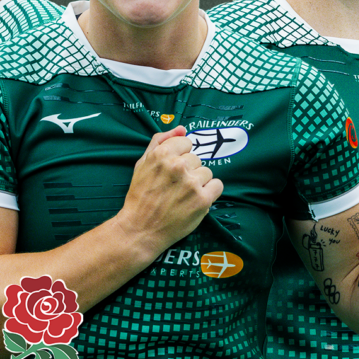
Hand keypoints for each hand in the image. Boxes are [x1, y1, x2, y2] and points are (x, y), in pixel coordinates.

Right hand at [113, 126, 222, 250]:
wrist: (140, 229)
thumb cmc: (140, 196)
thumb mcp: (142, 163)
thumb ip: (160, 141)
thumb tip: (182, 129)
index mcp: (162, 154)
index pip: (186, 143)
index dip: (179, 156)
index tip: (171, 171)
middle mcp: (178, 166)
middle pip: (196, 159)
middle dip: (188, 171)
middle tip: (174, 187)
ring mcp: (191, 183)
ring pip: (207, 172)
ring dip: (198, 182)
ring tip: (183, 195)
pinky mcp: (202, 200)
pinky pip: (217, 185)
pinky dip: (209, 193)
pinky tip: (195, 200)